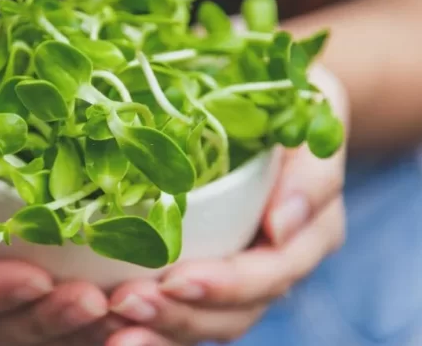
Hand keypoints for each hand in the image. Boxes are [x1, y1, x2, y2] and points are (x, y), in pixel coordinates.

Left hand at [105, 66, 348, 345]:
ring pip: (203, 321)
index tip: (174, 280)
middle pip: (231, 313)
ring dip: (157, 329)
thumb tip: (279, 228)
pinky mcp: (204, 268)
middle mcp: (274, 264)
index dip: (224, 285)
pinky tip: (103, 323)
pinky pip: (179, 307)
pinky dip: (147, 320)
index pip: (269, 275)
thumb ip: (311, 171)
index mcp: (308, 233)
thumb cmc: (295, 98)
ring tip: (108, 327)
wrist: (274, 99)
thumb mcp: (317, 111)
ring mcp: (238, 272)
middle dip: (178, 316)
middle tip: (122, 305)